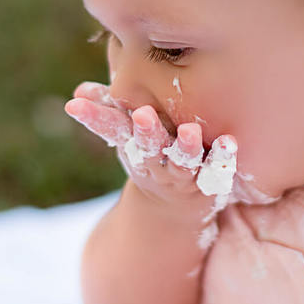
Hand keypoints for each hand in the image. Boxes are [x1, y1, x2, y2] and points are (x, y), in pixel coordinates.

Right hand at [64, 81, 236, 224]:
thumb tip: (77, 92)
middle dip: (146, 133)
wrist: (172, 210)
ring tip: (189, 132)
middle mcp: (156, 161)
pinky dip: (222, 158)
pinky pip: (217, 170)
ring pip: (182, 162)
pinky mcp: (209, 181)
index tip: (75, 105)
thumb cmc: (148, 157)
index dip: (94, 117)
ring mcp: (183, 174)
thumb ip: (107, 112)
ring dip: (185, 148)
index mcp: (133, 144)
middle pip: (148, 147)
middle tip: (143, 115)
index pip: (111, 128)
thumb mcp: (125, 138)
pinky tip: (229, 142)